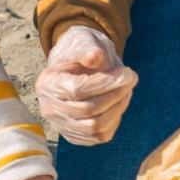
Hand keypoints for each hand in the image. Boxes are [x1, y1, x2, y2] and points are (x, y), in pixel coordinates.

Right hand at [35, 25, 136, 145]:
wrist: (74, 67)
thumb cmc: (80, 53)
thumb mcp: (82, 42)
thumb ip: (88, 48)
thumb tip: (95, 57)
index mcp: (47, 83)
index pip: (77, 89)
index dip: (105, 83)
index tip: (127, 73)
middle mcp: (49, 108)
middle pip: (87, 109)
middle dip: (115, 94)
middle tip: (132, 79)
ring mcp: (61, 125)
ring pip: (94, 127)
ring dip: (118, 109)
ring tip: (127, 91)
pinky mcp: (74, 136)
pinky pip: (98, 137)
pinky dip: (114, 121)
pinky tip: (119, 104)